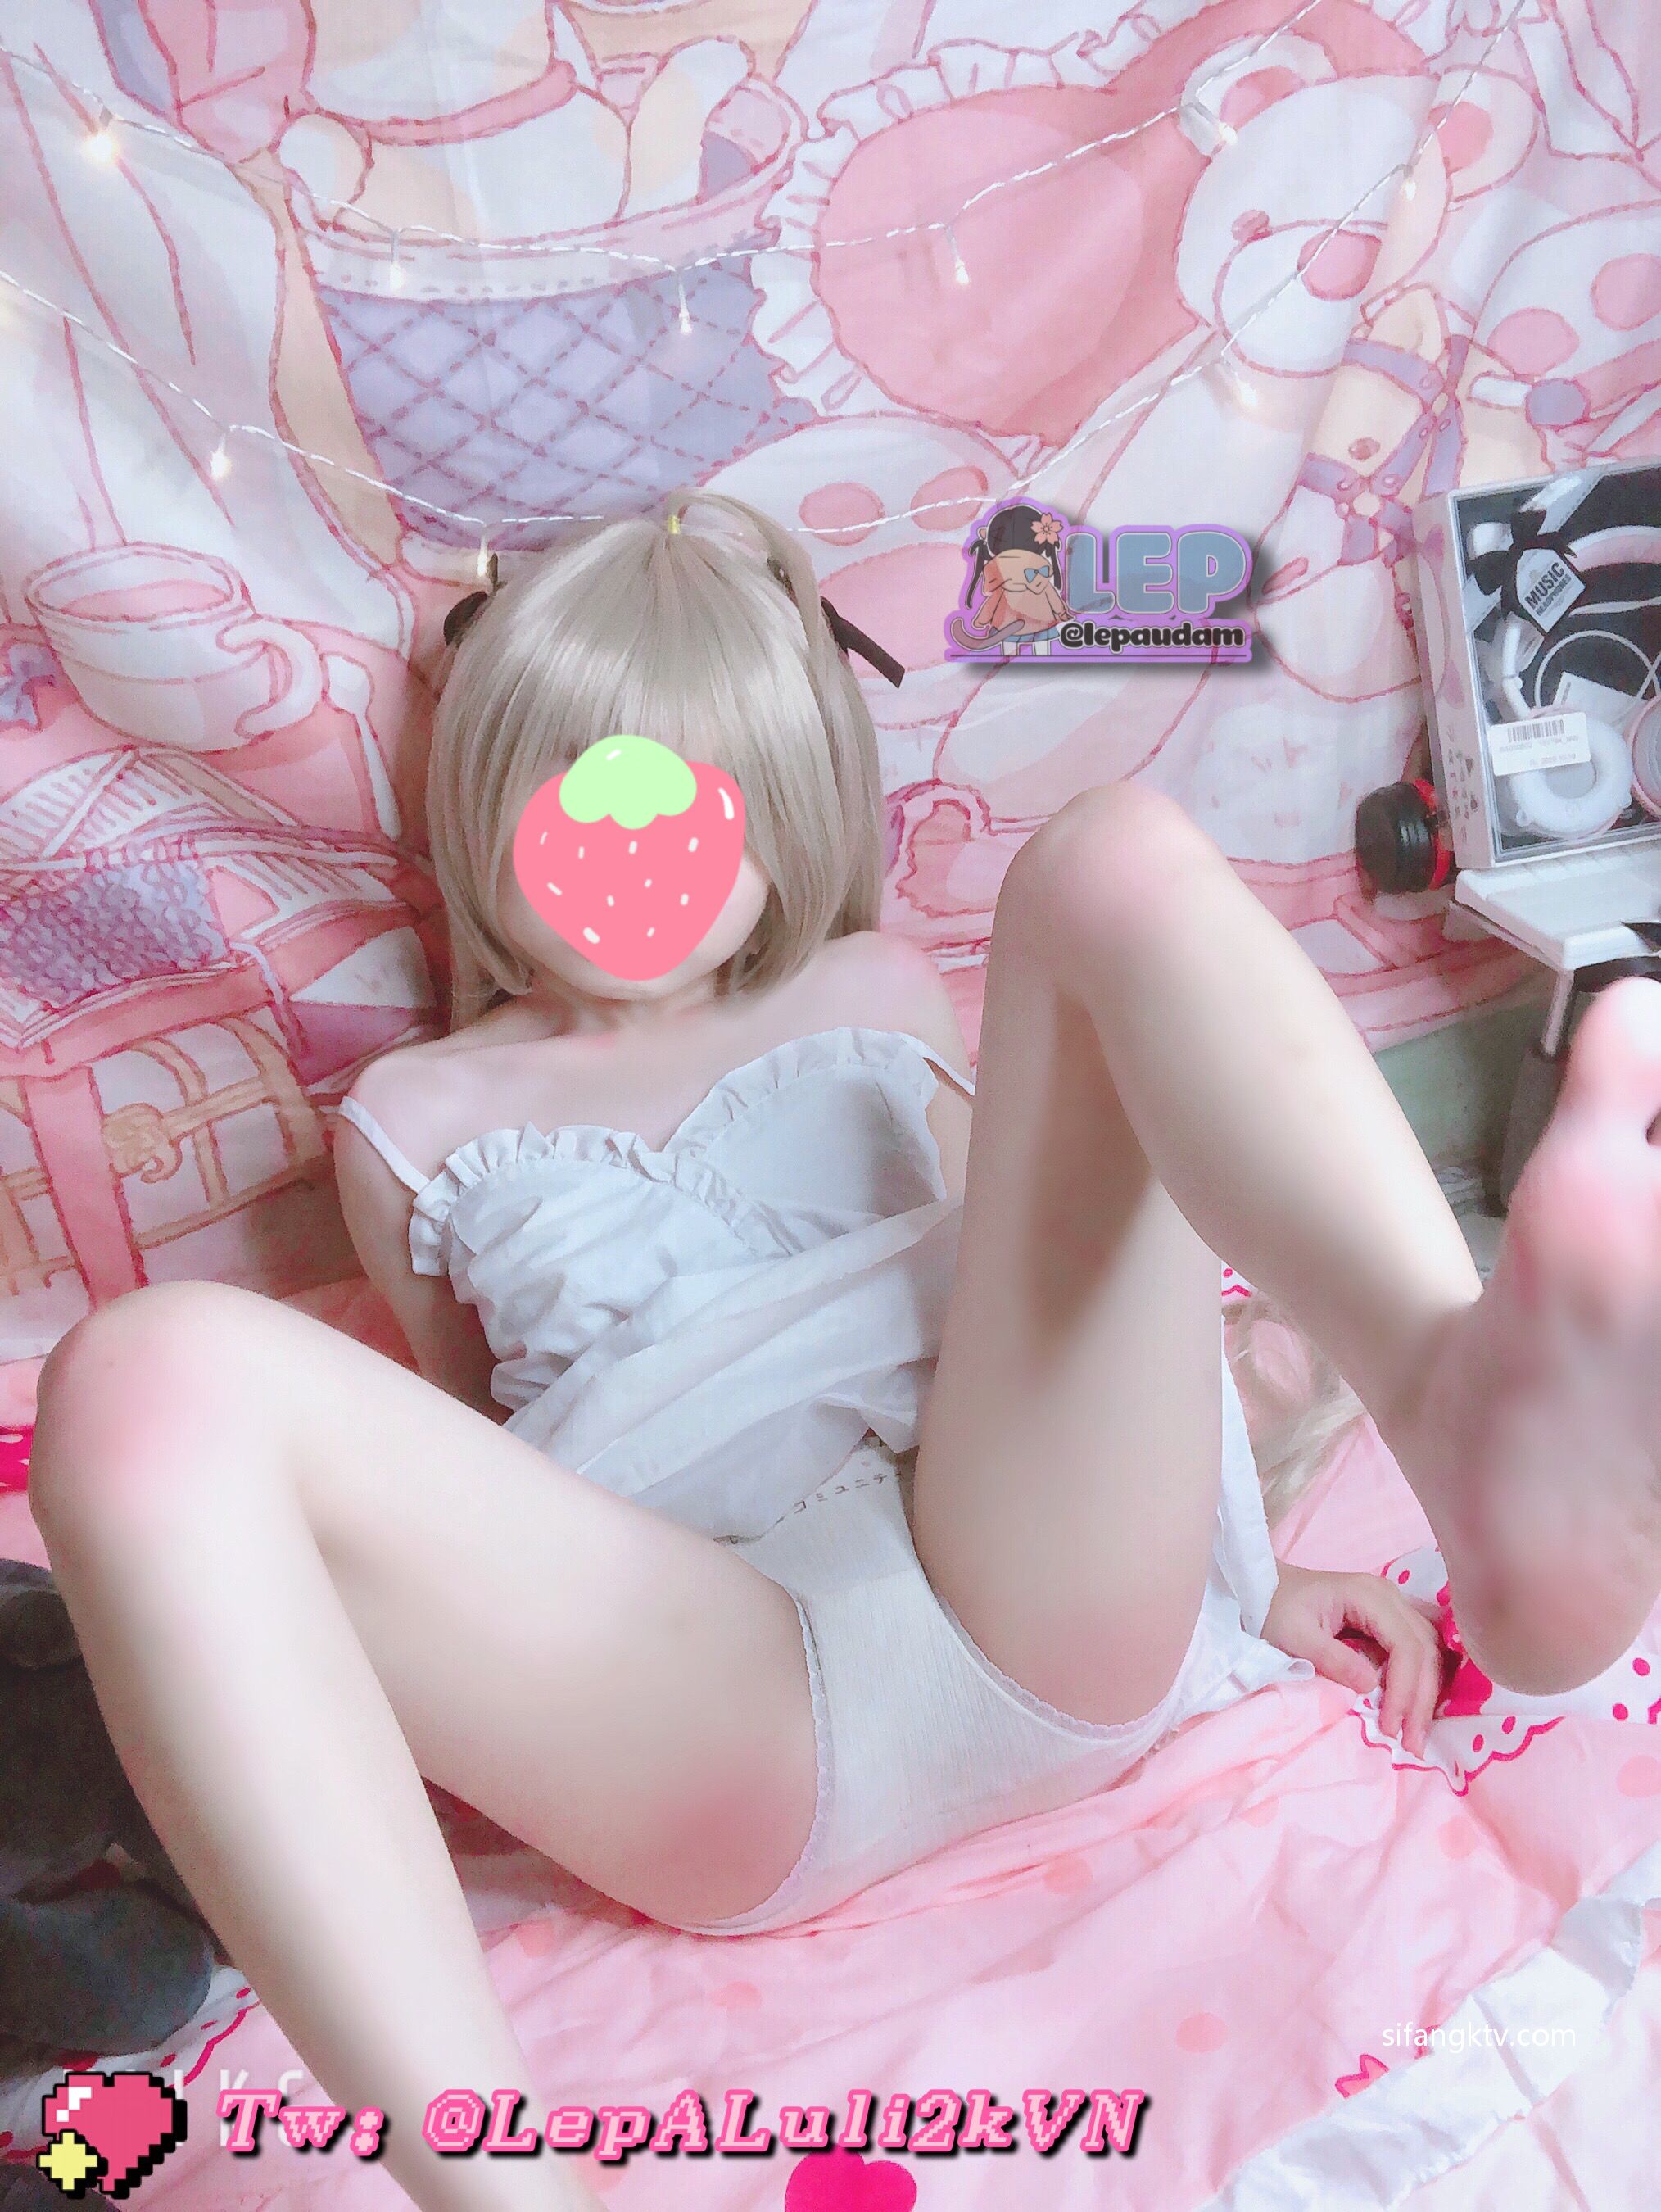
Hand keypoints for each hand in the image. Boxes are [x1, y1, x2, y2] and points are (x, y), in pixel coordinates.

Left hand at [1262, 1564, 1444, 1756]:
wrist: (1263, 1589)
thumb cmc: (1275, 1610)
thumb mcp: (1295, 1636)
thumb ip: (1332, 1659)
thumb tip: (1372, 1687)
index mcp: (1368, 1595)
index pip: (1406, 1645)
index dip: (1405, 1689)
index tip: (1392, 1727)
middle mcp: (1389, 1597)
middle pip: (1425, 1649)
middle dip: (1421, 1699)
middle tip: (1413, 1742)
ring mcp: (1392, 1606)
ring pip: (1428, 1651)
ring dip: (1425, 1693)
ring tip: (1415, 1734)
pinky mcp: (1389, 1620)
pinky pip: (1417, 1650)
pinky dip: (1419, 1681)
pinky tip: (1414, 1709)